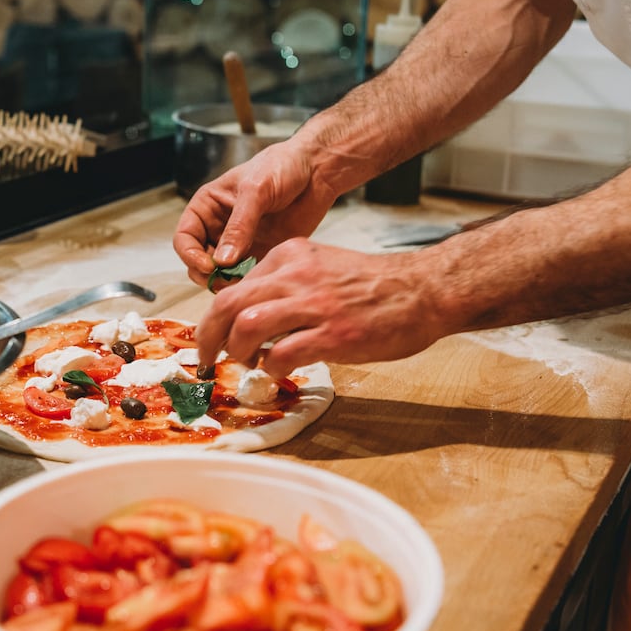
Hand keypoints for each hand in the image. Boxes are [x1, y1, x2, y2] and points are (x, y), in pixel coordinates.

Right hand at [173, 139, 341, 287]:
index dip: (190, 254)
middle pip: (197, 260)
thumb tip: (223, 260)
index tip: (208, 265)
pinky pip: (246, 276)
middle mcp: (219, 227)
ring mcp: (240, 243)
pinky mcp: (261, 253)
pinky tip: (258, 280)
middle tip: (223, 280)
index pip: (184, 237)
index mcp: (207, 207)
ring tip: (241, 283)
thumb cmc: (282, 167)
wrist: (316, 170)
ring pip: (220, 273)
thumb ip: (239, 226)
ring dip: (225, 282)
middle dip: (206, 273)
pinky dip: (247, 283)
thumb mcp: (256, 191)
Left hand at [195, 238, 452, 375]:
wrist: (423, 290)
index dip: (215, 318)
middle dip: (207, 337)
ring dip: (237, 353)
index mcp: (289, 255)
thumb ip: (286, 286)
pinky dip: (271, 369)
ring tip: (244, 365)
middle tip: (207, 359)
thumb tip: (253, 321)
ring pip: (247, 326)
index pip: (234, 287)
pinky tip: (276, 375)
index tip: (214, 338)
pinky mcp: (332, 333)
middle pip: (227, 305)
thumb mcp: (321, 267)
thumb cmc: (374, 286)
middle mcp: (295, 274)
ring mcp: (313, 304)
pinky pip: (282, 354)